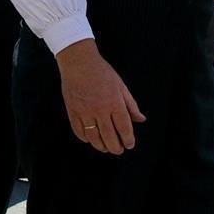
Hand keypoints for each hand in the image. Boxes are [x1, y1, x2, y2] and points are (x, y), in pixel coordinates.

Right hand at [55, 39, 143, 153]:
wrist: (78, 62)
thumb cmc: (101, 72)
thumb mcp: (121, 86)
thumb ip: (131, 105)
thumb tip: (141, 119)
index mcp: (114, 102)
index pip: (124, 127)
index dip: (128, 139)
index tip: (130, 145)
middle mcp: (100, 109)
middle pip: (109, 136)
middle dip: (115, 147)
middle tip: (118, 150)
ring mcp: (85, 112)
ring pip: (94, 137)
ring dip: (101, 146)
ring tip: (106, 148)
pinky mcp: (73, 112)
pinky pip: (79, 131)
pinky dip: (85, 138)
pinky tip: (91, 139)